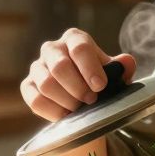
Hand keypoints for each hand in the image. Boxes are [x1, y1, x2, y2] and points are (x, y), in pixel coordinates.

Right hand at [20, 28, 135, 121]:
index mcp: (74, 39)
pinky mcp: (28, 86)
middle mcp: (52, 49)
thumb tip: (126, 62)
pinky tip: (67, 116)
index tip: (100, 86)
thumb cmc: (99, 79)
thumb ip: (121, 68)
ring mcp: (37, 67)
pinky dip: (53, 111)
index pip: (80, 47)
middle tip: (91, 100)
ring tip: (81, 109)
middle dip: (78, 87)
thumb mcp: (114, 74)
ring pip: (46, 84)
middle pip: (59, 66)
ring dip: (67, 101)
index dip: (90, 68)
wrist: (83, 96)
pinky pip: (35, 100)